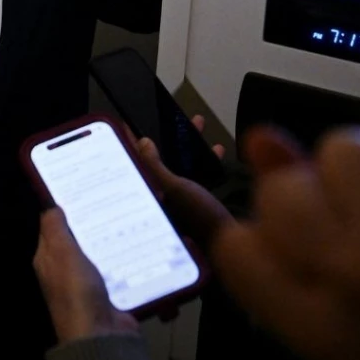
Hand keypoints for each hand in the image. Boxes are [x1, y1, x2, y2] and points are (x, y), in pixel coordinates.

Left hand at [35, 207, 137, 343]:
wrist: (101, 336)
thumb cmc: (76, 293)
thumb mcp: (62, 255)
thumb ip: (55, 230)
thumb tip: (51, 206)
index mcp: (49, 261)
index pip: (54, 228)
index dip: (66, 209)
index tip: (86, 190)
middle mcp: (67, 271)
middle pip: (81, 240)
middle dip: (96, 222)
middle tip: (116, 198)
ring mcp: (90, 284)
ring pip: (103, 253)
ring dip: (116, 239)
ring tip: (133, 215)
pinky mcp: (112, 294)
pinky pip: (121, 270)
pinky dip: (129, 259)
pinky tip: (143, 243)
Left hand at [125, 117, 232, 251]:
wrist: (231, 243)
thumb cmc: (199, 219)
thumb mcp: (174, 188)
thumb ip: (156, 166)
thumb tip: (142, 142)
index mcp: (150, 193)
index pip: (134, 162)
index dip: (131, 141)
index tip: (128, 122)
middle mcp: (162, 195)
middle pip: (159, 159)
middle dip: (166, 136)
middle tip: (169, 117)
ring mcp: (181, 198)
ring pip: (181, 163)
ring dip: (188, 144)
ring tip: (196, 123)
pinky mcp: (199, 201)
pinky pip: (199, 174)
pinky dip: (206, 161)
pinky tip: (216, 149)